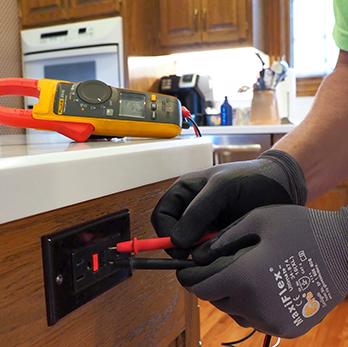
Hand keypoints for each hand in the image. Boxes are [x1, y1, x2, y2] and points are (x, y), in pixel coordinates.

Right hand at [151, 150, 306, 257]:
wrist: (282, 186)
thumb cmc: (250, 179)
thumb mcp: (223, 188)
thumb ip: (198, 211)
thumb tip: (177, 242)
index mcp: (184, 192)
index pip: (161, 216)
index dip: (164, 233)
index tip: (181, 249)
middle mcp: (191, 209)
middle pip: (172, 235)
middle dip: (182, 247)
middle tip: (200, 255)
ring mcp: (205, 225)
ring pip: (189, 247)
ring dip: (199, 253)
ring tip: (219, 251)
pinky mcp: (219, 237)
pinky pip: (206, 252)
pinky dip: (212, 256)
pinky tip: (227, 252)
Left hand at [177, 205, 347, 337]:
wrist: (344, 250)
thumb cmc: (299, 228)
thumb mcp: (257, 219)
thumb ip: (224, 237)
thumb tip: (199, 254)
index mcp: (246, 277)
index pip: (201, 286)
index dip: (189, 277)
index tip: (185, 269)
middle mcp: (256, 305)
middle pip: (215, 299)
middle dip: (209, 282)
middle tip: (213, 266)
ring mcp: (272, 322)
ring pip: (232, 311)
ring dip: (228, 293)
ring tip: (238, 272)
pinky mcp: (286, 329)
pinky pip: (253, 319)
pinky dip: (247, 304)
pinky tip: (257, 285)